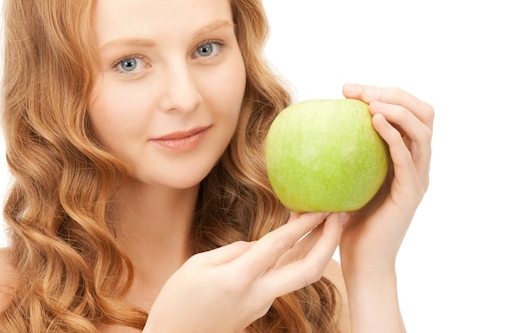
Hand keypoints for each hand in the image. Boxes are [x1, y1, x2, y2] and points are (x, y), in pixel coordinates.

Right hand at [143, 212, 343, 332]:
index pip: (278, 246)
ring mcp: (261, 305)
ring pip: (298, 276)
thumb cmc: (176, 302)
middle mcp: (257, 294)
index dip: (302, 224)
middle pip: (308, 271)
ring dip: (315, 249)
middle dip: (329, 243)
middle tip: (341, 216)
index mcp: (237, 279)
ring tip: (324, 222)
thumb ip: (232, 251)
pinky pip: (281, 280)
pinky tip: (296, 241)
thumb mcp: (196, 265)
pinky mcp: (258, 308)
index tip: (320, 207)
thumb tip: (258, 247)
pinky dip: (294, 258)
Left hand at [340, 84, 433, 271]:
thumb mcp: (340, 179)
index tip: (348, 90)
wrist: (361, 260)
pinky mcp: (411, 192)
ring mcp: (417, 177)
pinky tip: (374, 120)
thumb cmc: (346, 220)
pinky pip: (408, 157)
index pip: (406, 112)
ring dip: (398, 107)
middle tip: (358, 91)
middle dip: (393, 92)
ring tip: (370, 101)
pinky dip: (394, 135)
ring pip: (422, 130)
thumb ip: (333, 155)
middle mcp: (416, 163)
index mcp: (403, 157)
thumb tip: (300, 129)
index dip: (383, 93)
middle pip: (423, 113)